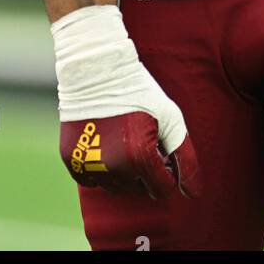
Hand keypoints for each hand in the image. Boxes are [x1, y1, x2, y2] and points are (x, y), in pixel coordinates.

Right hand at [53, 5, 201, 198]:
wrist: (96, 70)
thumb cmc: (139, 92)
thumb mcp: (169, 118)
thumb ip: (184, 157)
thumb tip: (192, 193)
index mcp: (140, 158)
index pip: (161, 188)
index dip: (165, 170)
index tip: (161, 149)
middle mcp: (113, 168)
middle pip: (138, 189)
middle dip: (145, 171)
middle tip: (142, 139)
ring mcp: (89, 166)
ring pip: (115, 186)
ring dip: (124, 171)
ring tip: (124, 138)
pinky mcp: (71, 161)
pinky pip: (92, 178)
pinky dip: (100, 167)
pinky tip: (104, 141)